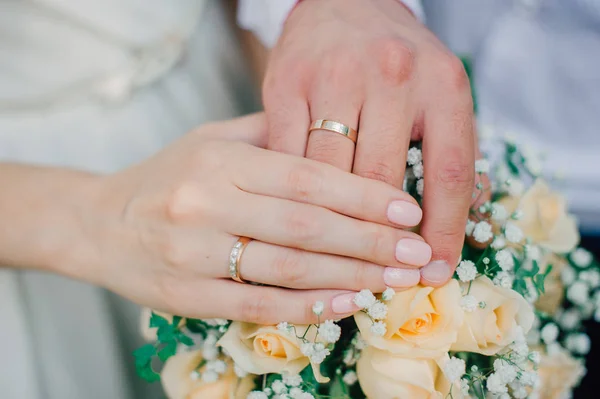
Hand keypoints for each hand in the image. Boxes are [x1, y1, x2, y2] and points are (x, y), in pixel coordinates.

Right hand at [83, 114, 429, 323]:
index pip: (307, 177)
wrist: (98, 223)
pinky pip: (258, 304)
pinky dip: (307, 307)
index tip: (407, 211)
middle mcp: (206, 203)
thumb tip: (339, 138)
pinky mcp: (187, 295)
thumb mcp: (210, 139)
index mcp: (219, 160)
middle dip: (370, 241)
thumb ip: (270, 136)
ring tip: (396, 280)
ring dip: (350, 277)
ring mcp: (194, 253)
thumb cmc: (166, 177)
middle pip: (306, 226)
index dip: (362, 196)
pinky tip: (346, 304)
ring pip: (288, 269)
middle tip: (417, 252)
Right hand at [264, 0, 476, 285]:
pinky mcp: (286, 83)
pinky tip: (296, 221)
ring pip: (330, 175)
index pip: (449, 173)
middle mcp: (391, 75)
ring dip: (333, 223)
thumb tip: (444, 231)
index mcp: (442, 83)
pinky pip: (287, 157)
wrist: (343, 1)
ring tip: (339, 258)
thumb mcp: (437, 92)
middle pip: (382, 179)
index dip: (443, 231)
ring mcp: (333, 77)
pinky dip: (292, 194)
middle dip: (381, 237)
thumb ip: (444, 152)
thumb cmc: (395, 60)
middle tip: (382, 274)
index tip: (433, 271)